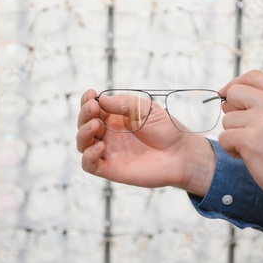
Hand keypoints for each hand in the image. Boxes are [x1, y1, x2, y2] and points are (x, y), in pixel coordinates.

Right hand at [76, 89, 214, 195]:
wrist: (180, 153)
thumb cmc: (165, 129)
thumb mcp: (145, 109)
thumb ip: (123, 104)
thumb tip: (100, 100)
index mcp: (114, 117)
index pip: (92, 108)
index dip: (86, 101)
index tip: (91, 94)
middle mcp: (108, 134)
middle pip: (83, 124)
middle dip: (84, 115)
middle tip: (93, 109)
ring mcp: (108, 151)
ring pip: (82, 143)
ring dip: (83, 133)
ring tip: (95, 126)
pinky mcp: (110, 169)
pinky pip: (89, 164)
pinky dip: (88, 155)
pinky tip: (101, 147)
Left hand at [218, 71, 262, 215]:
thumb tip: (227, 99)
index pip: (252, 76)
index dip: (235, 84)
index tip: (227, 96)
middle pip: (234, 92)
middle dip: (231, 110)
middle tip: (243, 128)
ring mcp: (262, 120)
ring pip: (227, 119)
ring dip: (234, 135)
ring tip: (254, 147)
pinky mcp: (249, 139)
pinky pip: (224, 137)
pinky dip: (231, 149)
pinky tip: (248, 157)